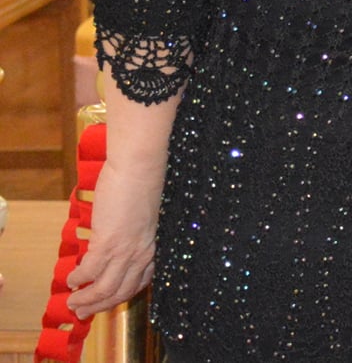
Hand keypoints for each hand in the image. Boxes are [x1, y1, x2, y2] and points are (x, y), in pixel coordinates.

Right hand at [66, 155, 165, 315]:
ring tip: (72, 302)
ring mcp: (126, 250)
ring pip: (105, 289)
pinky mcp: (109, 242)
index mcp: (154, 246)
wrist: (141, 164)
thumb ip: (136, 232)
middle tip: (83, 311)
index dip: (121, 295)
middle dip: (100, 306)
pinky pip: (89, 271)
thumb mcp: (144, 216)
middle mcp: (143, 253)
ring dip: (86, 300)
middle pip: (121, 292)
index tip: (107, 301)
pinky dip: (78, 279)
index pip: (140, 282)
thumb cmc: (143, 182)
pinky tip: (71, 279)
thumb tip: (117, 240)